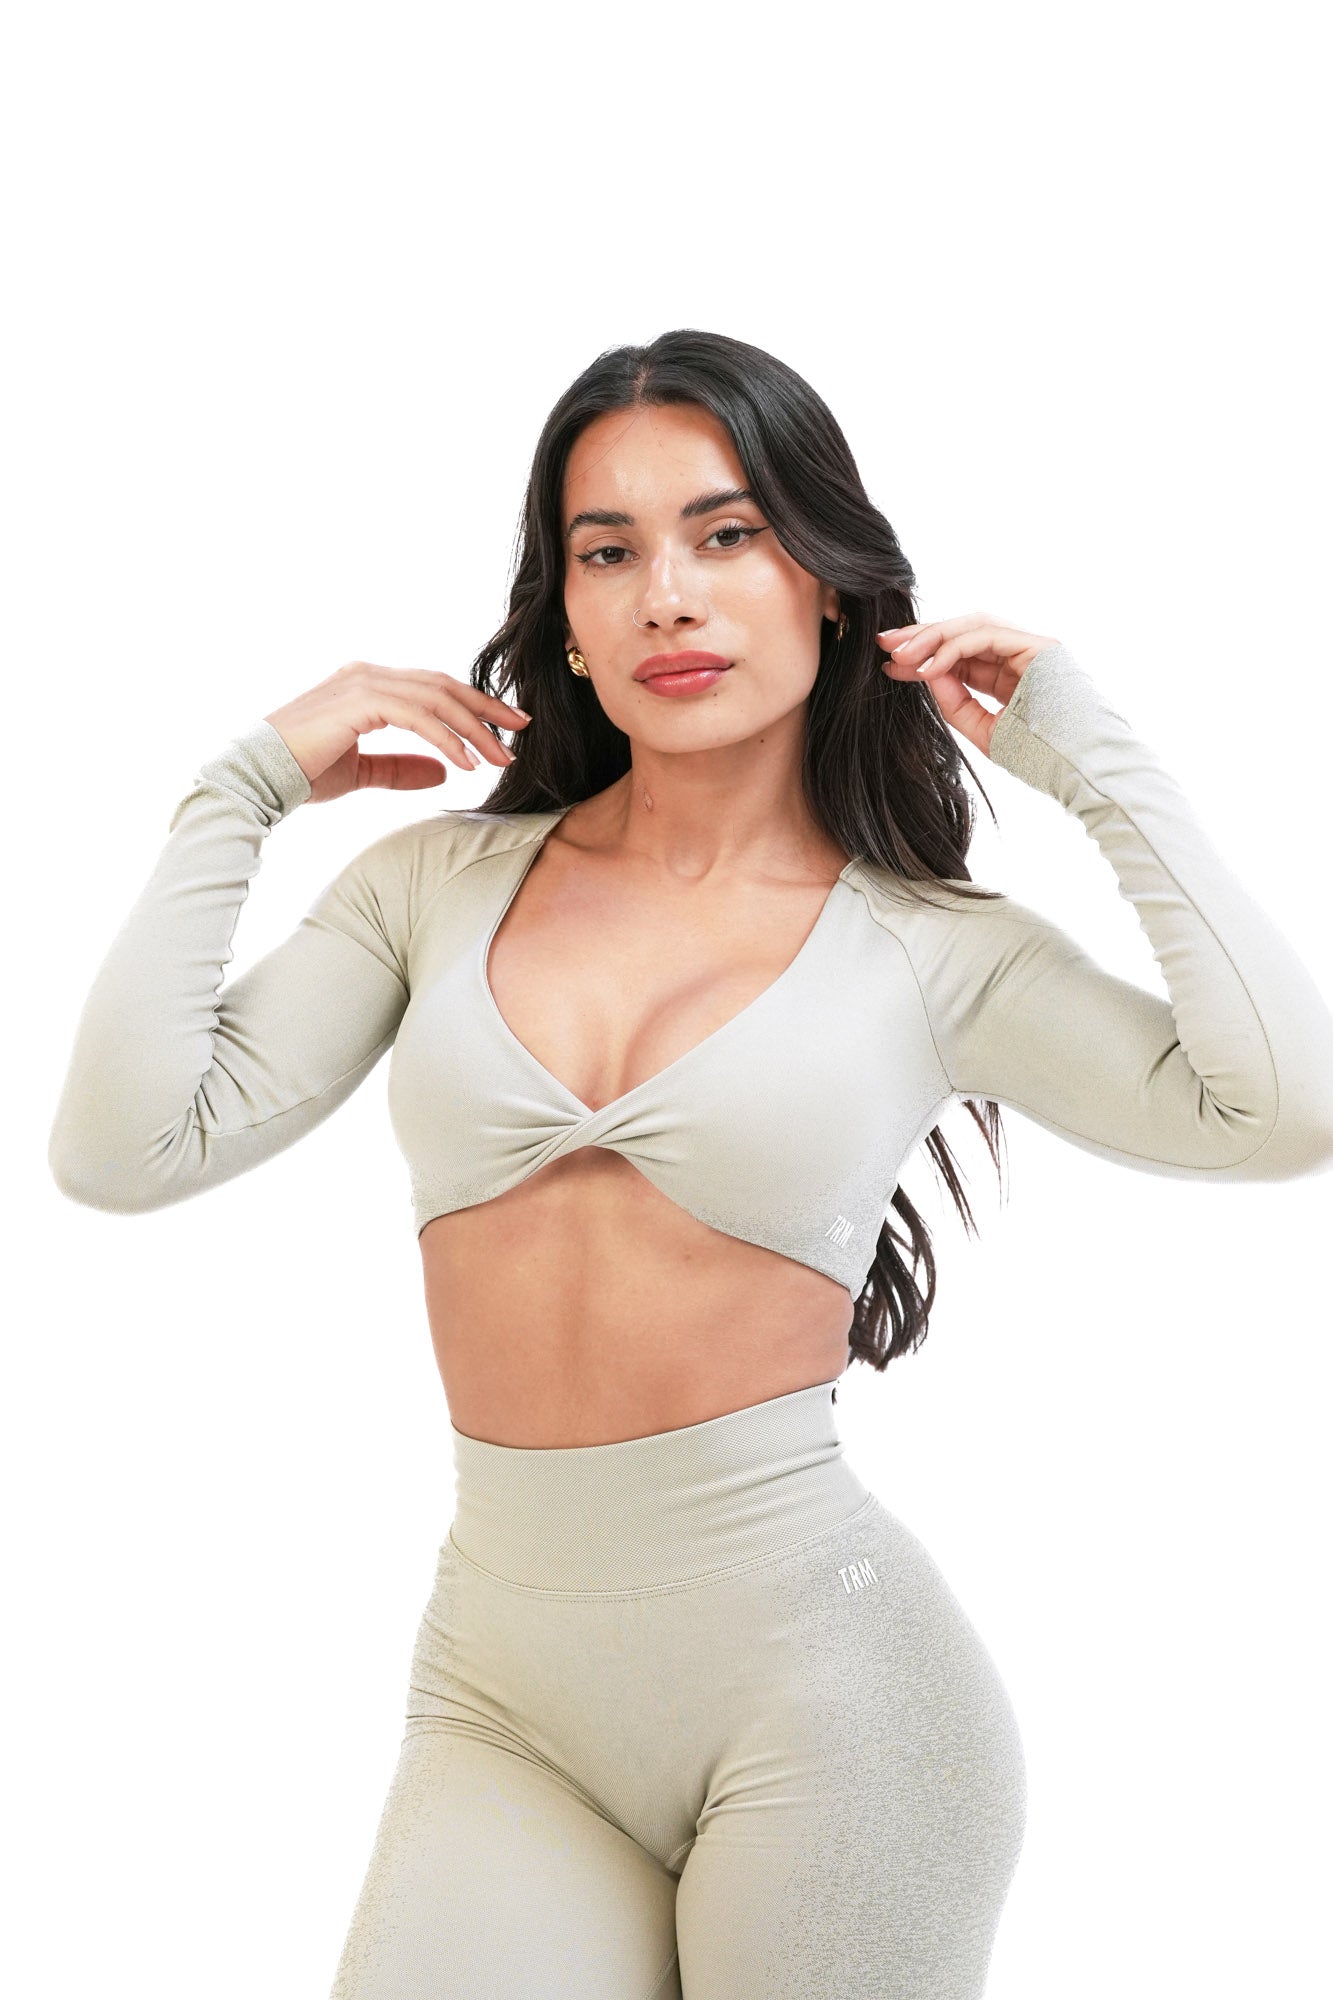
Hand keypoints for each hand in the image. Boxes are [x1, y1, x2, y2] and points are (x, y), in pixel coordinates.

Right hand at [263, 661, 530, 804]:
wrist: (256, 777)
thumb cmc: (301, 773)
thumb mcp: (362, 772)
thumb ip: (402, 768)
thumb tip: (445, 772)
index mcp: (368, 684)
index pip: (433, 687)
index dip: (473, 705)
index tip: (508, 726)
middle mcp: (367, 675)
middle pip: (443, 685)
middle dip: (486, 708)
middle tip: (522, 730)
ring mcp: (362, 684)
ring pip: (435, 698)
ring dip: (474, 728)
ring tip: (501, 757)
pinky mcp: (359, 702)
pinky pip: (417, 716)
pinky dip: (447, 738)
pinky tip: (468, 763)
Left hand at [876, 614, 1059, 757]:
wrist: (1082, 770)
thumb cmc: (1041, 759)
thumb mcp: (984, 731)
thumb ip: (955, 702)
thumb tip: (924, 672)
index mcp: (1011, 676)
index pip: (961, 656)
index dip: (924, 657)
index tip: (890, 665)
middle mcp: (1022, 656)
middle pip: (964, 633)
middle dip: (922, 637)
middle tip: (884, 644)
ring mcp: (1033, 648)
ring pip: (973, 626)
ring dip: (933, 637)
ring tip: (900, 654)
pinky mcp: (1040, 647)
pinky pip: (986, 636)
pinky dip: (953, 648)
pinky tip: (928, 667)